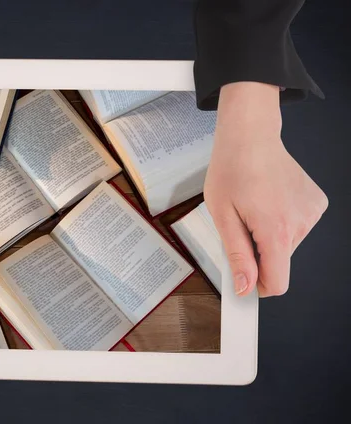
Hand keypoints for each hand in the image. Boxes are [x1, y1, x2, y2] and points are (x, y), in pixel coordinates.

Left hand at [204, 82, 327, 297]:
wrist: (250, 137)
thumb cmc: (231, 170)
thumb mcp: (222, 216)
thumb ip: (237, 255)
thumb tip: (245, 287)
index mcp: (276, 229)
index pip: (278, 282)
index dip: (259, 288)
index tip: (245, 284)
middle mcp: (302, 223)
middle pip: (280, 262)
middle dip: (258, 253)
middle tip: (240, 225)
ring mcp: (313, 212)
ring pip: (287, 246)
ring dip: (269, 237)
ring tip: (254, 208)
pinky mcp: (317, 204)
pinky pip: (296, 228)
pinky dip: (281, 223)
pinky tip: (269, 201)